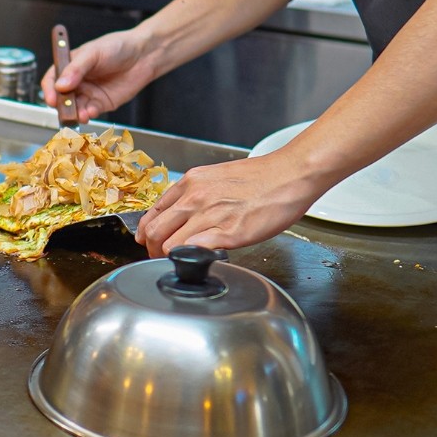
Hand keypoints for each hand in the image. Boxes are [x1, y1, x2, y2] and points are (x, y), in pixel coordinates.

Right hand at [40, 29, 154, 123]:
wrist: (144, 55)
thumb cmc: (118, 47)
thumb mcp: (93, 53)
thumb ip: (76, 69)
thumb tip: (60, 85)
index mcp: (70, 66)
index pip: (52, 79)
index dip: (49, 89)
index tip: (51, 98)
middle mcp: (77, 81)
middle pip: (62, 97)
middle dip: (62, 105)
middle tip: (65, 110)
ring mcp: (89, 93)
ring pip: (75, 107)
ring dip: (74, 113)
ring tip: (78, 115)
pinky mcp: (101, 103)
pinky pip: (90, 112)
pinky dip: (88, 114)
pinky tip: (90, 112)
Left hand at [136, 152, 319, 257]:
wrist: (289, 174)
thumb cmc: (260, 178)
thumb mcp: (216, 177)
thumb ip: (195, 194)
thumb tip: (181, 213)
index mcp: (190, 183)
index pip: (152, 212)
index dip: (147, 232)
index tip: (149, 242)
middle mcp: (194, 197)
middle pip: (154, 231)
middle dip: (152, 250)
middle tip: (159, 258)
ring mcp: (209, 215)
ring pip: (168, 244)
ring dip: (168, 258)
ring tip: (178, 262)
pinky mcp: (227, 232)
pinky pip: (194, 250)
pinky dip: (190, 259)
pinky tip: (198, 261)